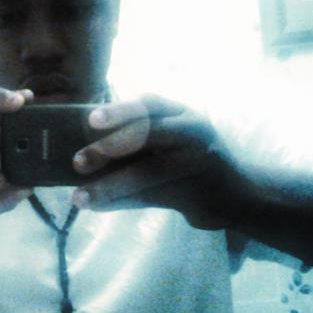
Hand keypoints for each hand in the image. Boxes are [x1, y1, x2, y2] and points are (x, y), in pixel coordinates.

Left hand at [70, 94, 244, 229]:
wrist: (235, 194)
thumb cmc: (191, 159)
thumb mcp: (173, 137)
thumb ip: (138, 134)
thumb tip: (80, 142)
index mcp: (183, 114)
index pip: (150, 105)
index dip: (120, 110)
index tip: (92, 119)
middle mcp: (193, 134)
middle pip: (150, 134)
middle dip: (111, 147)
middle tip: (77, 161)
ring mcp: (197, 164)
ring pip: (148, 172)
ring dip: (111, 186)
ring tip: (80, 197)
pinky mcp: (196, 195)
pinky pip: (151, 199)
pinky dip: (121, 203)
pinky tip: (97, 207)